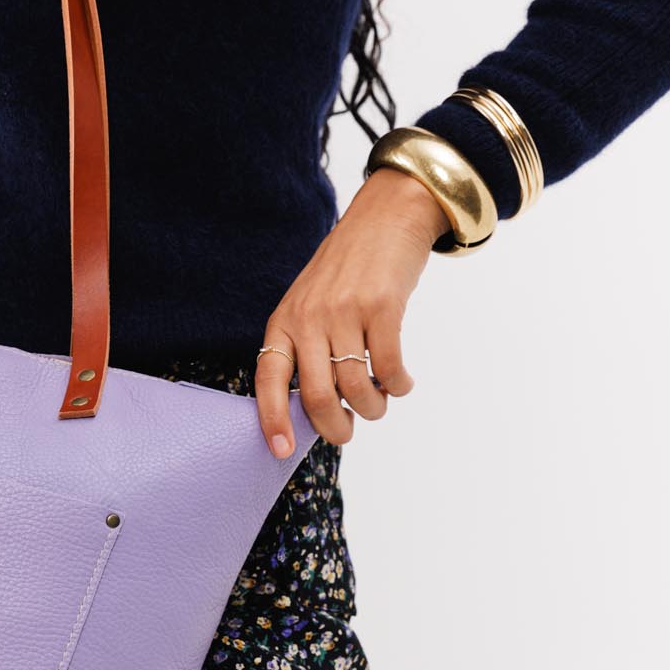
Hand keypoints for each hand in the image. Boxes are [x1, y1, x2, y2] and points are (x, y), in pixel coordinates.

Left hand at [256, 166, 452, 455]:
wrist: (385, 218)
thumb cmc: (347, 271)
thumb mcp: (308, 303)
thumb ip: (305, 347)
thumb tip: (315, 409)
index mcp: (284, 320)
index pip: (269, 377)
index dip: (272, 418)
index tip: (279, 451)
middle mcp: (309, 317)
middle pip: (317, 395)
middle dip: (335, 428)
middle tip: (348, 431)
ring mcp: (345, 311)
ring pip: (356, 387)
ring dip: (373, 407)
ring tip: (379, 400)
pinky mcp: (382, 306)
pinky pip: (388, 367)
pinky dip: (398, 384)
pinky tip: (400, 381)